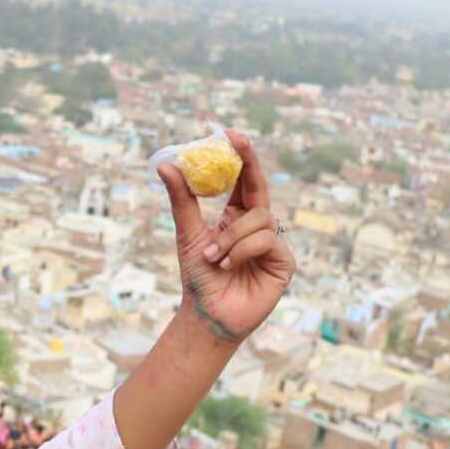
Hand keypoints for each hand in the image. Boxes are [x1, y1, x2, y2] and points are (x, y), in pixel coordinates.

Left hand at [159, 129, 295, 341]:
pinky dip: (242, 250)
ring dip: (230, 236)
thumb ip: (182, 200)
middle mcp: (258, 226)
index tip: (230, 132)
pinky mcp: (284, 262)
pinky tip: (228, 266)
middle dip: (249, 162)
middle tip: (236, 140)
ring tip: (212, 257)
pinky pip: (266, 240)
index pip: (243, 180)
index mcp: (237, 217)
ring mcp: (273, 243)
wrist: (206, 315)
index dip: (241, 156)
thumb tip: (165, 165)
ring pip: (259, 218)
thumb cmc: (198, 278)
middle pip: (258, 188)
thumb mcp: (188, 233)